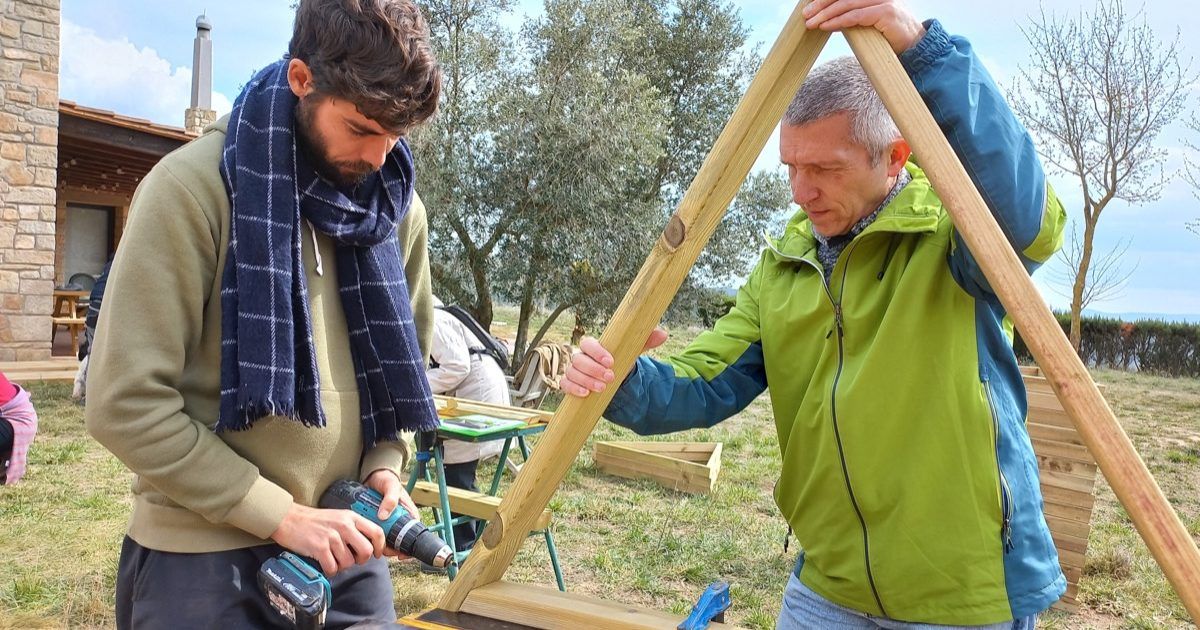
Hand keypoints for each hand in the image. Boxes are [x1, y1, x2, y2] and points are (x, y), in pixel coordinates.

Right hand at [270, 502, 385, 575]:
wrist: (289, 518)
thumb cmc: (315, 521)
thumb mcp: (339, 517)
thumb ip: (353, 528)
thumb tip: (369, 546)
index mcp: (351, 517)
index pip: (377, 532)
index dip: (380, 546)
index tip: (377, 554)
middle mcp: (344, 526)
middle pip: (366, 551)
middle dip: (361, 560)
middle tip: (352, 560)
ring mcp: (332, 537)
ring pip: (349, 562)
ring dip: (342, 566)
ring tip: (333, 559)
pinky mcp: (319, 548)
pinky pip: (333, 568)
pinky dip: (330, 571)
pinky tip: (325, 565)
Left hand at [363, 469, 419, 558]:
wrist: (373, 475)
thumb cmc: (386, 479)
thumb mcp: (391, 487)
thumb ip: (390, 499)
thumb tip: (384, 516)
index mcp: (408, 512)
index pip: (413, 533)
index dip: (409, 547)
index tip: (401, 555)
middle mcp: (400, 519)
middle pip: (399, 540)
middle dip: (392, 549)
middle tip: (382, 551)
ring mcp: (389, 521)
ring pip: (388, 539)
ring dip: (381, 545)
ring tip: (373, 546)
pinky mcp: (378, 521)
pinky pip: (377, 533)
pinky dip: (373, 538)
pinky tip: (367, 540)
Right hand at [562, 329, 668, 397]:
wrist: (613, 379)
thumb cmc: (620, 360)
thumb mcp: (633, 351)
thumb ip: (645, 341)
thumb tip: (663, 334)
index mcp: (593, 346)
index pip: (588, 343)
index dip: (597, 352)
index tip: (611, 361)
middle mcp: (581, 357)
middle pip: (579, 360)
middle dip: (594, 370)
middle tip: (610, 378)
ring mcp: (574, 371)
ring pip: (573, 373)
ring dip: (586, 381)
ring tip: (602, 388)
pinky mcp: (571, 384)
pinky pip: (565, 385)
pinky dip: (573, 389)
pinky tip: (585, 394)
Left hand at [802, 0, 926, 53]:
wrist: (914, 45)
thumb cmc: (889, 35)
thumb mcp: (868, 21)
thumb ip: (853, 15)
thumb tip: (828, 17)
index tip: (809, 5)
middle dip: (821, 4)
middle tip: (805, 14)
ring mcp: (882, 0)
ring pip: (846, 4)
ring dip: (826, 14)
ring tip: (811, 23)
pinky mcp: (885, 12)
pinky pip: (856, 15)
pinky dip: (838, 21)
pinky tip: (825, 26)